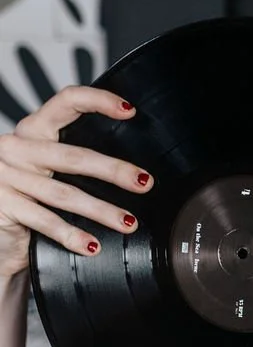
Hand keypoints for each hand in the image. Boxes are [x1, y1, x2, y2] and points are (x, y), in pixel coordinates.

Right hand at [0, 85, 153, 278]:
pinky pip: (45, 221)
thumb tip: (128, 168)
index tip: (128, 110)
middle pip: (73, 156)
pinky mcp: (3, 205)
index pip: (65, 102)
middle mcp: (16, 148)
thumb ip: (71, 158)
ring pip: (64, 194)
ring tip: (128, 222)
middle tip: (143, 182)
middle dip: (113, 170)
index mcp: (32, 130)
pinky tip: (91, 245)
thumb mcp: (44, 167)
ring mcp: (7, 177)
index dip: (98, 101)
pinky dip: (71, 235)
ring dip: (101, 211)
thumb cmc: (25, 195)